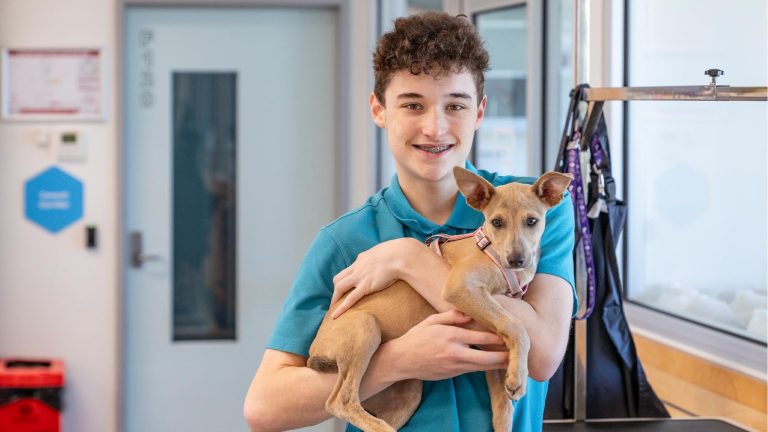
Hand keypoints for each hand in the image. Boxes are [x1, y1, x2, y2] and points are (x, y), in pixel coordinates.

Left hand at [331, 238, 421, 317]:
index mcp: (362, 258)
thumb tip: (389, 260)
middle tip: (337, 300)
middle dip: (336, 289)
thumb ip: (383, 257)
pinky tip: (335, 315)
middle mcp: (357, 267)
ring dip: (335, 298)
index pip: (349, 269)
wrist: (402, 255)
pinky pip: (350, 298)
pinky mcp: (366, 286)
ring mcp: (360, 276)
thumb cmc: (399, 253)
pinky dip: (341, 307)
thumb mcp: (386, 251)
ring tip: (333, 309)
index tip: (347, 288)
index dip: (346, 280)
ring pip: (340, 287)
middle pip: (339, 278)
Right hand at [387, 310, 507, 381]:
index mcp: (451, 335)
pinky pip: (474, 370)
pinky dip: (487, 367)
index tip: (512, 333)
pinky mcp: (453, 374)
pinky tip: (496, 364)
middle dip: (505, 356)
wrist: (402, 360)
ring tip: (515, 360)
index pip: (482, 337)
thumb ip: (453, 315)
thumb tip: (471, 312)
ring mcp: (455, 366)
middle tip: (520, 352)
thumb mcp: (432, 320)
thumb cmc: (417, 337)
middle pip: (488, 358)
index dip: (499, 337)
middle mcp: (455, 352)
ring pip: (484, 367)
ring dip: (499, 364)